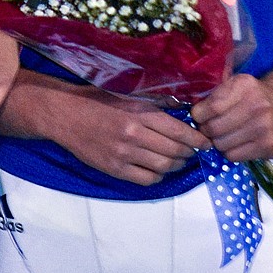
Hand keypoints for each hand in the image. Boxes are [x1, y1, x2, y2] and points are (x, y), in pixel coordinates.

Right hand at [44, 86, 210, 185]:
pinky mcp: (114, 169)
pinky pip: (146, 179)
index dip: (197, 139)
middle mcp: (134, 135)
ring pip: (163, 167)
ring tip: (178, 160)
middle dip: (189, 152)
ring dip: (176, 165)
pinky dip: (158, 176)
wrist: (65, 116)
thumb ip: (155, 101)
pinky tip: (159, 169)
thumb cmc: (96, 100)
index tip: (206, 142)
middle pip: (175, 151)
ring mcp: (124, 155)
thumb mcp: (127, 93)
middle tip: (193, 151)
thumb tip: (182, 107)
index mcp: (139, 113)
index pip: (178, 131)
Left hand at [191, 72, 272, 160]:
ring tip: (223, 134)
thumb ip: (213, 94)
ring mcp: (266, 128)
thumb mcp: (233, 84)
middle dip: (205, 130)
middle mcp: (258, 106)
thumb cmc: (250, 95)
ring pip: (222, 146)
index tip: (198, 116)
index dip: (198, 115)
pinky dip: (229, 152)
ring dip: (217, 142)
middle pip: (214, 129)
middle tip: (208, 128)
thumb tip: (187, 111)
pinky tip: (235, 142)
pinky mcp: (270, 147)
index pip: (212, 107)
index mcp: (245, 86)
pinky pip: (234, 157)